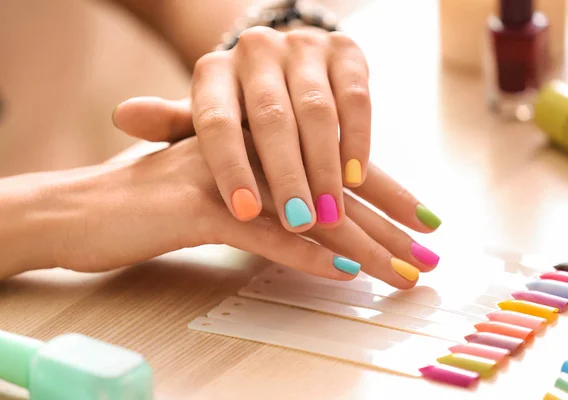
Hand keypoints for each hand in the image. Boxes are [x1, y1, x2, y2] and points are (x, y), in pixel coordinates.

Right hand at [103, 99, 442, 289]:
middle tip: (428, 255)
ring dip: (360, 245)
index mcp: (262, 147)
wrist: (85, 208)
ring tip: (402, 270)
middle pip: (333, 190)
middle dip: (388, 226)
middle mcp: (251, 153)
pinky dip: (303, 255)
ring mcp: (225, 177)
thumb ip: (269, 201)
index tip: (424, 223)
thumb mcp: (224, 195)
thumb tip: (320, 230)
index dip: (385, 197)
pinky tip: (340, 270)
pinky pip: (261, 235)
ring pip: (308, 213)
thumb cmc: (157, 205)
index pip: (336, 169)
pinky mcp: (196, 208)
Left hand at [116, 26, 370, 233]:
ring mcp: (303, 48)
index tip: (243, 214)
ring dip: (325, 166)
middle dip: (287, 176)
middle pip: (271, 119)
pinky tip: (356, 177)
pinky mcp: (345, 51)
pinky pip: (357, 97)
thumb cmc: (240, 106)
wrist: (284, 62)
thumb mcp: (204, 117)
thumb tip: (124, 116)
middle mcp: (256, 52)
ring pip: (318, 110)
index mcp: (214, 70)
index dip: (230, 168)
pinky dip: (358, 140)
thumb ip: (171, 123)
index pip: (216, 121)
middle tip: (300, 222)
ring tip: (330, 212)